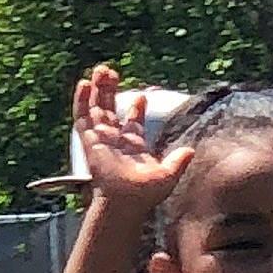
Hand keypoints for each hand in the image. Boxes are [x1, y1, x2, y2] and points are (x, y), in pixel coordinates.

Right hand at [74, 64, 192, 210]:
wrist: (124, 202)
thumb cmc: (145, 194)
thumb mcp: (167, 176)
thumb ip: (178, 161)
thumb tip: (191, 150)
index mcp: (134, 145)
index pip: (133, 122)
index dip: (137, 108)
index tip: (144, 96)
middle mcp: (116, 140)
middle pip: (110, 110)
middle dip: (110, 91)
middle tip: (111, 73)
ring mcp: (101, 139)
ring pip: (96, 109)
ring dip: (97, 90)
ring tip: (100, 70)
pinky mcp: (89, 141)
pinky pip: (82, 118)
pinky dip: (81, 101)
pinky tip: (83, 85)